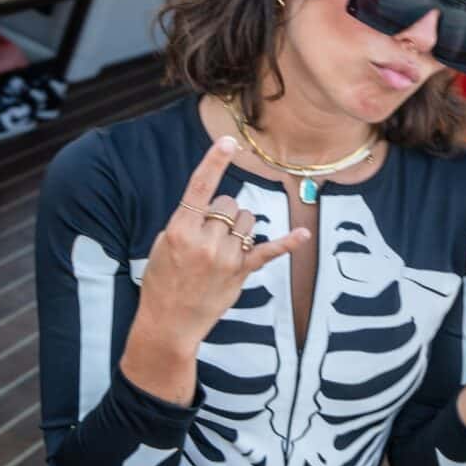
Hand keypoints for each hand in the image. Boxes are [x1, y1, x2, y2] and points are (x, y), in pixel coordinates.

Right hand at [132, 137, 310, 354]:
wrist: (168, 323)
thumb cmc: (162, 280)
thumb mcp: (162, 244)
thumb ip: (188, 221)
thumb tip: (217, 205)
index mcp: (179, 230)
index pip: (199, 188)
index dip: (214, 162)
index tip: (228, 141)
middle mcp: (204, 241)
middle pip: (229, 203)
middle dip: (223, 211)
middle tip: (209, 234)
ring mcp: (225, 258)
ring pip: (247, 220)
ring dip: (239, 226)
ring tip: (221, 248)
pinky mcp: (241, 273)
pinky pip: (268, 251)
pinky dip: (287, 243)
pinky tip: (303, 234)